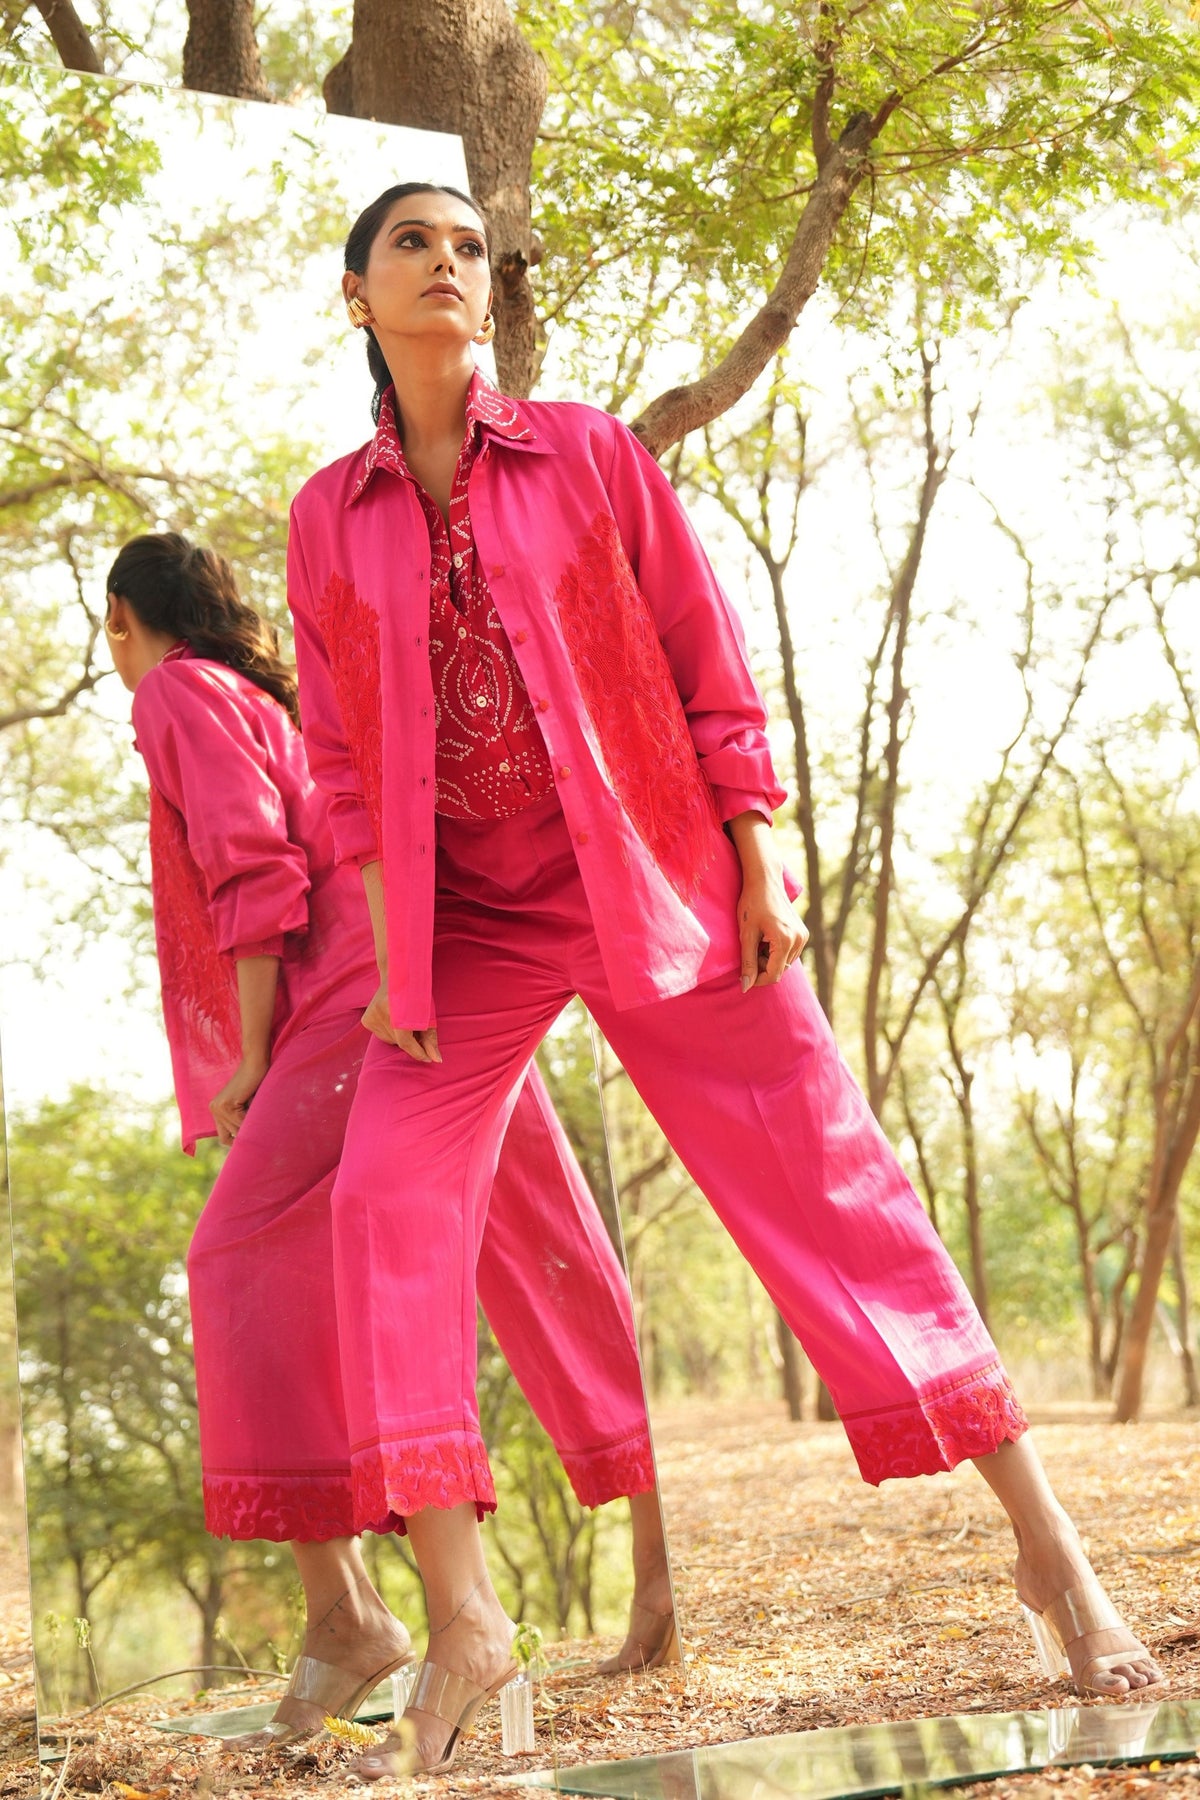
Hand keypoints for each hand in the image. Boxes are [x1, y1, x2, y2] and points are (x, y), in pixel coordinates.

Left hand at [210, 1053, 269, 1145]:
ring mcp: (219, 1107)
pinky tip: (259, 1108)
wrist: (255, 1062)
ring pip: (237, 1130)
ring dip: (251, 1125)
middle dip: (247, 1132)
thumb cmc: (256, 1082)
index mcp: (215, 1110)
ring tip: (261, 1115)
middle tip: (261, 1129)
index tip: (252, 1140)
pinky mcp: (227, 1104)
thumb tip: (247, 1141)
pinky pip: (243, 1122)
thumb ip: (242, 1119)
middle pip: (231, 1136)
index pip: (224, 1138)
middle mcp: (214, 1109)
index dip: (238, 1140)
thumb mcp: (245, 1105)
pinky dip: (253, 1119)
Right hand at [362, 980, 441, 1062]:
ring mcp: (371, 1016)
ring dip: (399, 1036)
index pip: (406, 1042)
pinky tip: (391, 1019)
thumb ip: (430, 1039)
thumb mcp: (427, 1015)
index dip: (418, 1052)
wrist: (397, 976)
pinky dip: (389, 1033)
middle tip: (415, 1027)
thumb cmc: (417, 996)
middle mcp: (381, 1013)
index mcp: (398, 1010)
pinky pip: (381, 1036)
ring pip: (389, 1041)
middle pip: (398, 1042)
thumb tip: (436, 1060)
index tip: (427, 1058)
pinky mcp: (366, 1020)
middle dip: (410, 1040)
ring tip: (402, 1020)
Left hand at [737, 876, 808, 990]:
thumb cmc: (751, 904)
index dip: (757, 979)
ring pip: (784, 963)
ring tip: (757, 941)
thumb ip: (747, 962)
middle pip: (779, 970)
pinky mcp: (803, 933)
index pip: (773, 975)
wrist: (765, 880)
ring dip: (769, 959)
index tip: (743, 975)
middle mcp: (799, 940)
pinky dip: (776, 952)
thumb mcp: (746, 934)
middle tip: (749, 948)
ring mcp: (803, 936)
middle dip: (763, 966)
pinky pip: (788, 953)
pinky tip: (766, 937)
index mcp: (785, 940)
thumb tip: (746, 987)